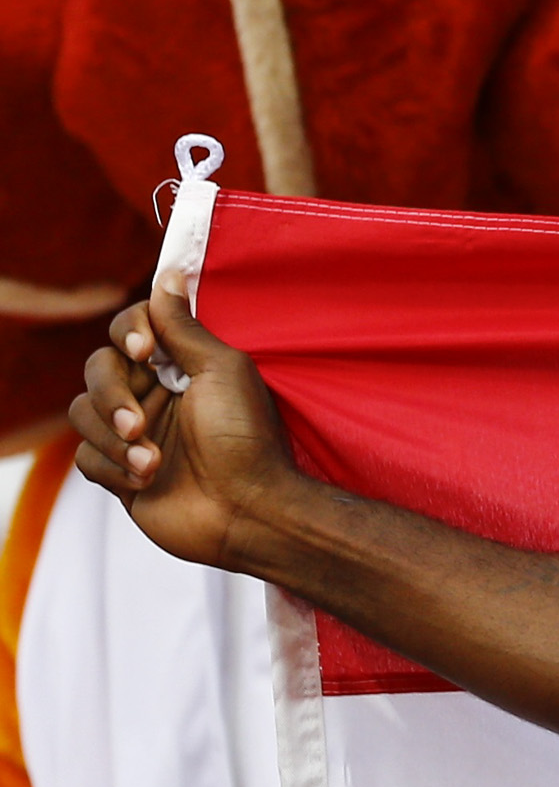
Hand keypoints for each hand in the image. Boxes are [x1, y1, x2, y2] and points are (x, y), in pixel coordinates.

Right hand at [67, 279, 300, 571]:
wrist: (249, 511)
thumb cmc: (244, 438)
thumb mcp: (222, 370)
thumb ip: (185, 326)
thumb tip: (169, 275)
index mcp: (179, 368)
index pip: (128, 331)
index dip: (128, 332)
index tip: (145, 350)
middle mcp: (153, 395)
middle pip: (97, 368)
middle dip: (113, 393)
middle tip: (139, 423)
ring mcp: (134, 434)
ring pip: (82, 412)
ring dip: (113, 436)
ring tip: (152, 461)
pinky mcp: (119, 472)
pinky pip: (85, 456)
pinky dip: (111, 465)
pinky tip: (144, 479)